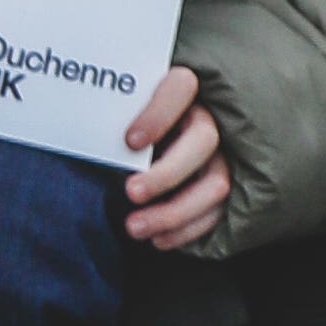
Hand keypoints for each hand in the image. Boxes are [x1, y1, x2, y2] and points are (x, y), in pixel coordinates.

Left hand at [122, 66, 233, 250]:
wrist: (186, 125)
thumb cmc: (146, 111)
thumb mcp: (137, 101)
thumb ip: (124, 110)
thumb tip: (91, 129)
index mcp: (190, 85)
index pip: (181, 87)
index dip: (157, 115)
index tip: (130, 142)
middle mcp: (215, 116)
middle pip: (202, 141)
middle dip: (166, 172)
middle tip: (130, 192)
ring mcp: (230, 152)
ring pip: (217, 184)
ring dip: (176, 212)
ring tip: (134, 228)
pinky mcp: (234, 186)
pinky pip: (220, 212)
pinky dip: (189, 230)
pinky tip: (159, 240)